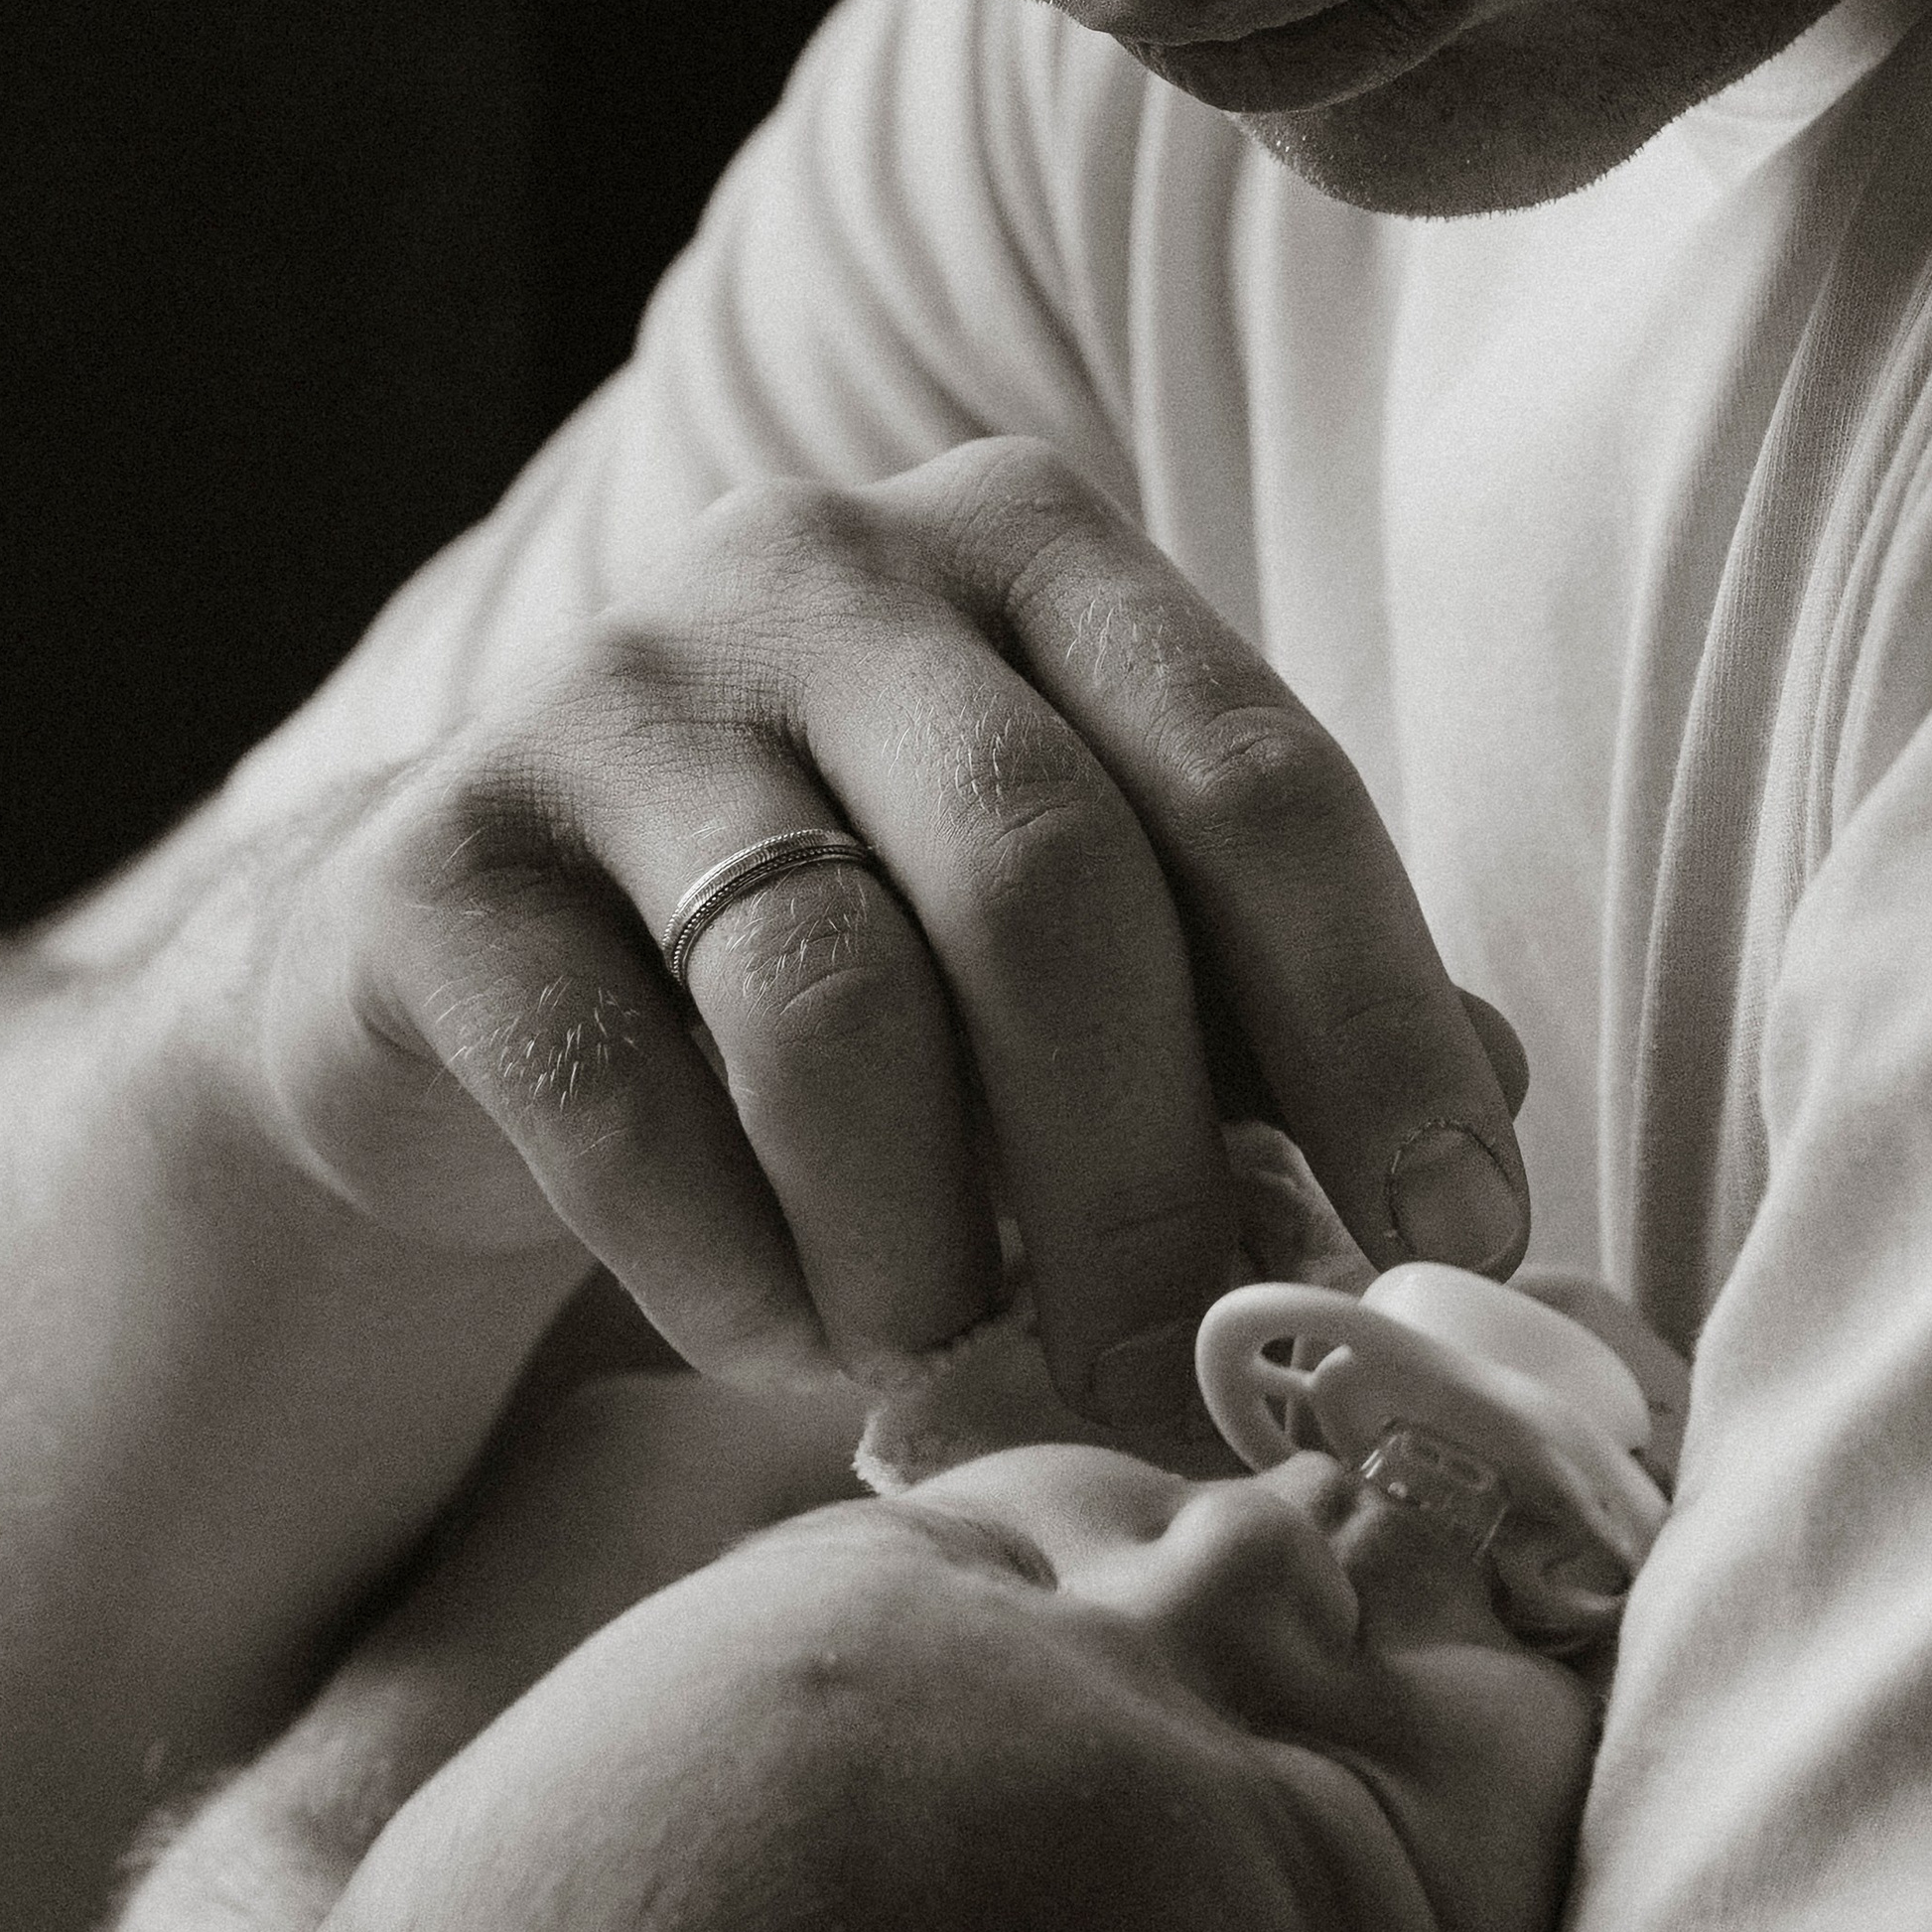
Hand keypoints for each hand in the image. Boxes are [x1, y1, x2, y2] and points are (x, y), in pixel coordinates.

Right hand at [242, 439, 1529, 1434]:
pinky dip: (730, 1267)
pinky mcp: (437, 855)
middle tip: (1183, 1380)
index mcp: (1031, 550)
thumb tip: (1493, 1149)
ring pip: (830, 1000)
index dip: (1375, 1026)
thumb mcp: (1089, 964)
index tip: (1456, 1245)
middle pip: (1045, 880)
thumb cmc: (864, 969)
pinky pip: (622, 1098)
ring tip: (944, 1352)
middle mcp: (821, 563)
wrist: (481, 976)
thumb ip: (1273, 1019)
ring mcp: (609, 689)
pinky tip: (776, 1331)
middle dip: (1146, 1175)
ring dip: (921, 1240)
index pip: (1254, 778)